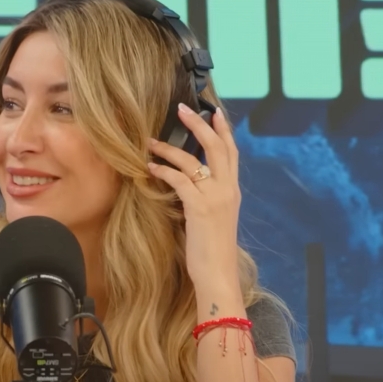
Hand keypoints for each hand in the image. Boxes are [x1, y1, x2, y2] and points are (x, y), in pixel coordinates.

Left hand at [147, 103, 241, 291]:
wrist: (218, 273)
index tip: (214, 111)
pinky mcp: (199, 208)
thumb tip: (187, 184)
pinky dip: (163, 170)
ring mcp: (215, 197)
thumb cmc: (212, 250)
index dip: (223, 130)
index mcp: (232, 191)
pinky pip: (179, 180)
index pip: (231, 152)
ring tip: (150, 141)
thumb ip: (206, 198)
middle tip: (182, 108)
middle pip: (216, 146)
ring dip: (169, 148)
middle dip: (199, 124)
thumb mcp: (214, 218)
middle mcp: (228, 189)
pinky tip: (150, 168)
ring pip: (193, 160)